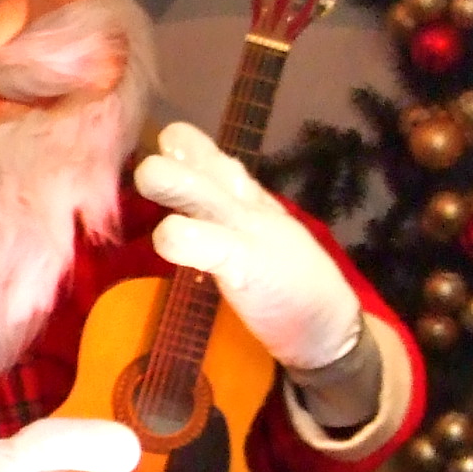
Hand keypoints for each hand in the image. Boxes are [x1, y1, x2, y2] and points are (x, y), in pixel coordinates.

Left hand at [136, 122, 361, 372]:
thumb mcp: (247, 240)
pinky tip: (168, 238)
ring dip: (171, 180)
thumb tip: (169, 201)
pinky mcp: (247, 263)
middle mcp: (246, 205)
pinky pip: (207, 242)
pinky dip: (181, 237)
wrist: (326, 326)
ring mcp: (247, 231)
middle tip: (145, 159)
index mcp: (246, 199)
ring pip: (203, 193)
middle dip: (174, 156)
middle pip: (208, 166)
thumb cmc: (282, 284)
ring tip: (148, 175)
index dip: (184, 146)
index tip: (158, 145)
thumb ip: (212, 219)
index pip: (213, 159)